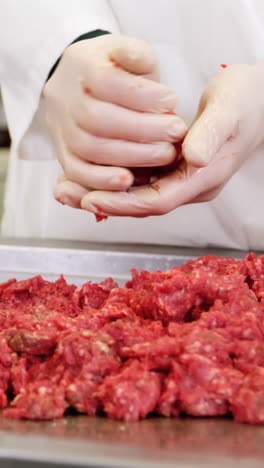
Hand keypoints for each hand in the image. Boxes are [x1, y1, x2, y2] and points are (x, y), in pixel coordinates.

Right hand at [44, 34, 186, 198]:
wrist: (77, 85)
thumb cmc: (113, 70)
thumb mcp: (124, 51)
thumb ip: (136, 54)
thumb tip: (143, 60)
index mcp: (81, 67)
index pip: (107, 81)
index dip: (142, 94)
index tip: (173, 101)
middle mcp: (66, 100)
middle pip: (98, 119)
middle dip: (143, 129)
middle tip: (177, 132)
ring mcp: (62, 130)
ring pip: (90, 148)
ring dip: (131, 155)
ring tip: (166, 155)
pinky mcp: (63, 154)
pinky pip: (76, 172)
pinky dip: (101, 180)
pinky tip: (129, 182)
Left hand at [69, 63, 263, 216]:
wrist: (256, 99)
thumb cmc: (246, 102)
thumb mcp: (231, 111)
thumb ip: (211, 135)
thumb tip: (192, 156)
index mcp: (204, 179)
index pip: (159, 201)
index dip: (124, 203)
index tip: (91, 198)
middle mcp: (189, 184)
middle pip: (140, 203)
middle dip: (103, 200)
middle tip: (65, 193)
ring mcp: (178, 176)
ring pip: (134, 192)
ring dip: (100, 191)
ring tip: (64, 186)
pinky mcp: (169, 165)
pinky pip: (136, 178)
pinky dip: (110, 176)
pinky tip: (84, 172)